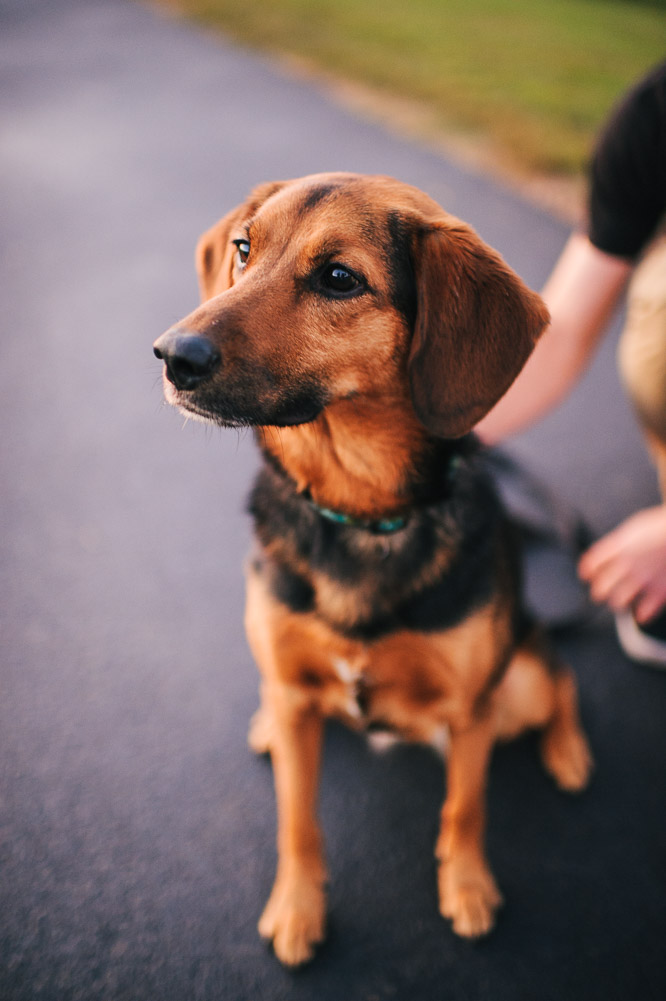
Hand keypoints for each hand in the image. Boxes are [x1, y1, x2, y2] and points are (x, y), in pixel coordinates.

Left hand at [579, 505, 665, 622]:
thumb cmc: (662, 526)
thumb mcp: (635, 527)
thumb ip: (620, 542)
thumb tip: (611, 551)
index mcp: (620, 546)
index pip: (592, 565)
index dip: (587, 572)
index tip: (587, 575)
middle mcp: (628, 564)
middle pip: (601, 587)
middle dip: (599, 591)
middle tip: (602, 591)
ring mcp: (643, 579)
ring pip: (618, 601)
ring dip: (617, 602)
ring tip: (621, 602)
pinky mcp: (660, 591)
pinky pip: (644, 611)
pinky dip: (641, 614)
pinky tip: (641, 613)